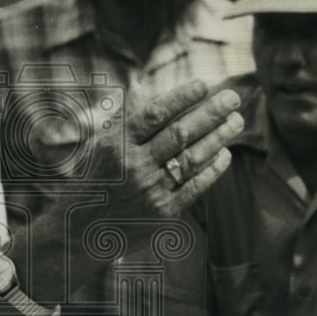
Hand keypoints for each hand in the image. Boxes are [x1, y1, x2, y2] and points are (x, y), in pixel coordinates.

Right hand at [36, 80, 243, 219]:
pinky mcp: (162, 212)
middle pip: (179, 133)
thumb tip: (142, 85)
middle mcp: (133, 166)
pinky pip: (195, 186)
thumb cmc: (95, 181)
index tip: (202, 85)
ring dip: (218, 138)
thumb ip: (124, 119)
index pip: (153, 115)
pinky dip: (212, 169)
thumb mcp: (99, 147)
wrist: (80, 230)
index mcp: (116, 145)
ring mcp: (149, 190)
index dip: (180, 98)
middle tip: (232, 98)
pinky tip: (225, 154)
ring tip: (236, 122)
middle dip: (210, 113)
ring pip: (192, 158)